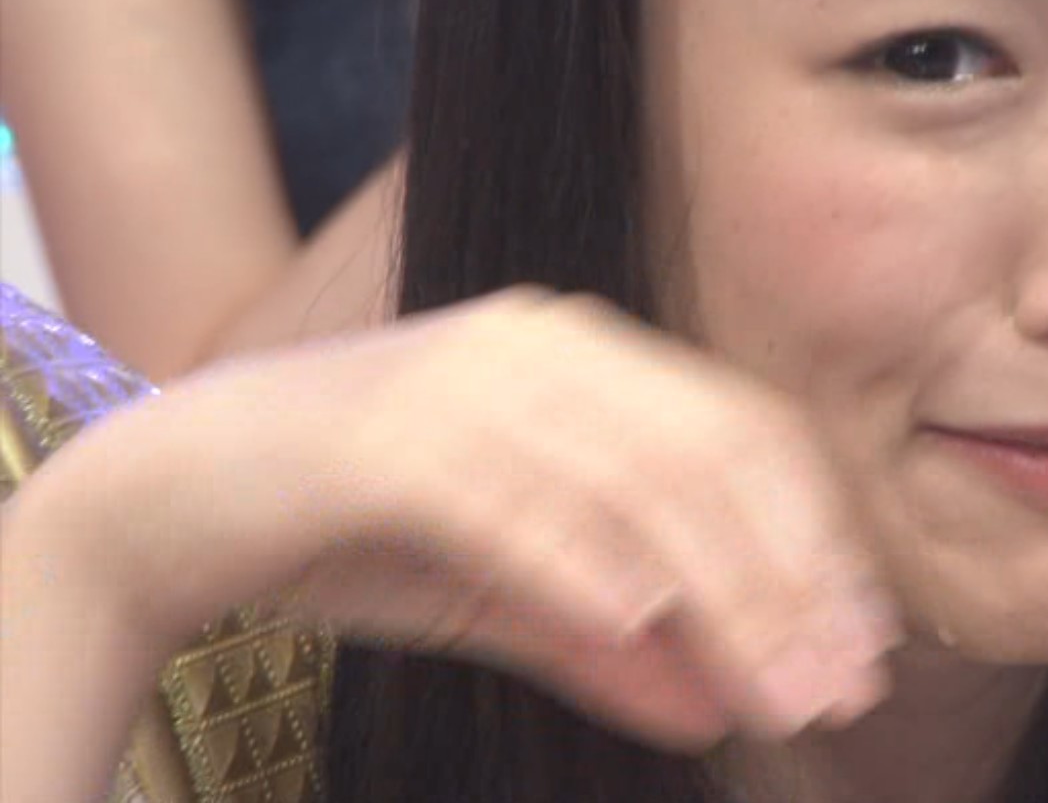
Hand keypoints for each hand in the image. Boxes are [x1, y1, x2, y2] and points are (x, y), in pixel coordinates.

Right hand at [19, 288, 899, 750]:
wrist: (170, 491)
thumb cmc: (357, 531)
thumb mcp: (508, 595)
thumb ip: (611, 642)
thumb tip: (723, 712)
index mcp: (588, 357)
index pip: (745, 436)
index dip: (818, 540)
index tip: (867, 641)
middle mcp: (542, 346)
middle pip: (710, 460)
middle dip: (789, 584)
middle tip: (839, 693)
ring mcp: (462, 379)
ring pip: (633, 483)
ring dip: (718, 596)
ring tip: (774, 691)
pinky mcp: (382, 434)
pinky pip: (506, 500)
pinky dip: (578, 563)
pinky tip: (641, 629)